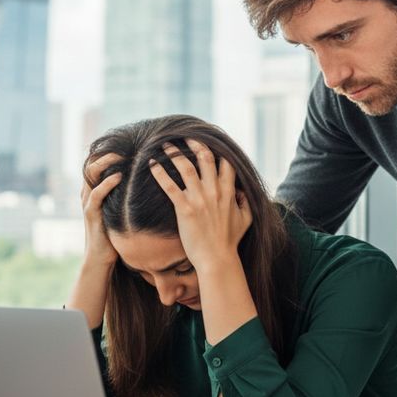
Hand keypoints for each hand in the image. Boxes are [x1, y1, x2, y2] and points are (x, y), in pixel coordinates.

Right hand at [80, 153, 123, 264]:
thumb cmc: (114, 235)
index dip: (109, 152)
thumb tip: (147, 184)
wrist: (102, 259)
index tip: (128, 143)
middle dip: (107, 152)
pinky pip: (95, 194)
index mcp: (96, 190)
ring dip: (106, 162)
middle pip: (92, 164)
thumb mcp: (121, 210)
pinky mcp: (91, 214)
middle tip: (125, 144)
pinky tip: (118, 176)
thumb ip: (127, 196)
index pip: (98, 164)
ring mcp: (88, 203)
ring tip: (121, 154)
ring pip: (91, 174)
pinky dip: (106, 183)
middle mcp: (88, 193)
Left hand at [148, 139, 251, 272]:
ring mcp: (199, 199)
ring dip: (174, 153)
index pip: (225, 164)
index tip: (207, 143)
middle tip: (185, 136)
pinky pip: (170, 186)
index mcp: (229, 192)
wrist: (217, 259)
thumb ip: (244, 203)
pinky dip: (159, 173)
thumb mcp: (245, 220)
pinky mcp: (185, 209)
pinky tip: (151, 164)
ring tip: (165, 145)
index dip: (217, 151)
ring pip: (186, 167)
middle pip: (205, 158)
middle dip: (195, 144)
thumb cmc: (230, 242)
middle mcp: (214, 191)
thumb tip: (241, 191)